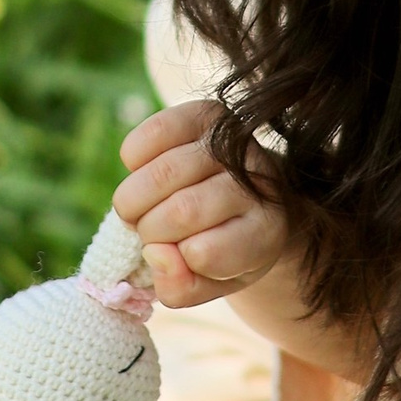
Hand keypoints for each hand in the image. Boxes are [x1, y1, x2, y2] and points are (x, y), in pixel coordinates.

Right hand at [115, 100, 288, 308]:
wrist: (247, 194)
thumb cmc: (223, 245)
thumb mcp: (210, 282)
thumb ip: (181, 287)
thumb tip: (156, 254)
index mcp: (266, 232)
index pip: (206, 252)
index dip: (175, 260)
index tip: (176, 255)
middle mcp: (260, 183)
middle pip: (181, 211)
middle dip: (148, 230)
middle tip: (148, 232)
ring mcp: (236, 143)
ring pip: (164, 174)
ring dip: (133, 200)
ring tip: (139, 209)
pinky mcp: (210, 113)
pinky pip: (157, 131)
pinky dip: (134, 158)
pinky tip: (140, 171)